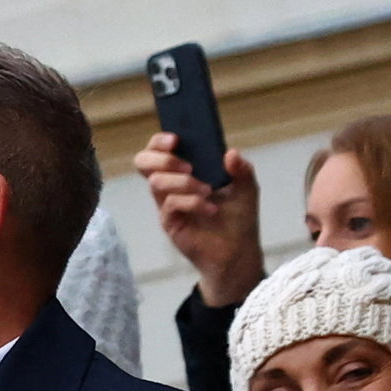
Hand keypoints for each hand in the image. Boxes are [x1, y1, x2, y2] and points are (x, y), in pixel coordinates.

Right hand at [132, 133, 264, 303]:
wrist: (238, 251)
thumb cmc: (238, 219)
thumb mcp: (247, 189)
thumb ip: (241, 170)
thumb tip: (230, 153)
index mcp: (185, 171)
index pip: (159, 150)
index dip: (159, 141)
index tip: (176, 139)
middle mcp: (171, 185)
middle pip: (143, 163)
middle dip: (162, 159)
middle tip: (187, 167)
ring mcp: (167, 204)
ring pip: (156, 182)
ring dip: (183, 183)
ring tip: (207, 191)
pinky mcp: (169, 222)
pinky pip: (170, 204)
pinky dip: (191, 202)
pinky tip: (210, 209)